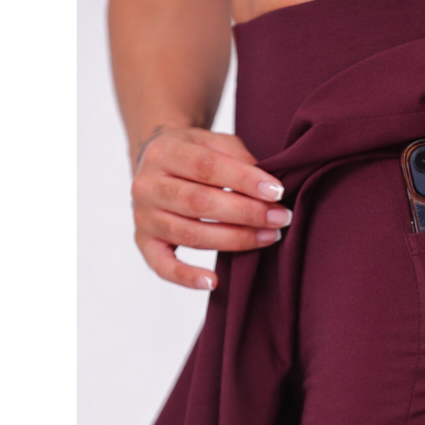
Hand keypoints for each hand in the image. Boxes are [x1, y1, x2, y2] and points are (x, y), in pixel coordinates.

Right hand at [131, 125, 290, 288]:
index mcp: (165, 151)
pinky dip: (185, 277)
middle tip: (280, 218)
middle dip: (247, 213)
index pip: (207, 167)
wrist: (158, 163)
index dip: (244, 180)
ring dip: (234, 240)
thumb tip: (268, 188)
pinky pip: (161, 265)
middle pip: (199, 203)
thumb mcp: (215, 143)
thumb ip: (238, 158)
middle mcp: (147, 184)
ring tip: (268, 237)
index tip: (277, 192)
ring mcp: (143, 216)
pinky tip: (213, 281)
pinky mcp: (144, 242)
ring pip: (190, 234)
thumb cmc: (195, 155)